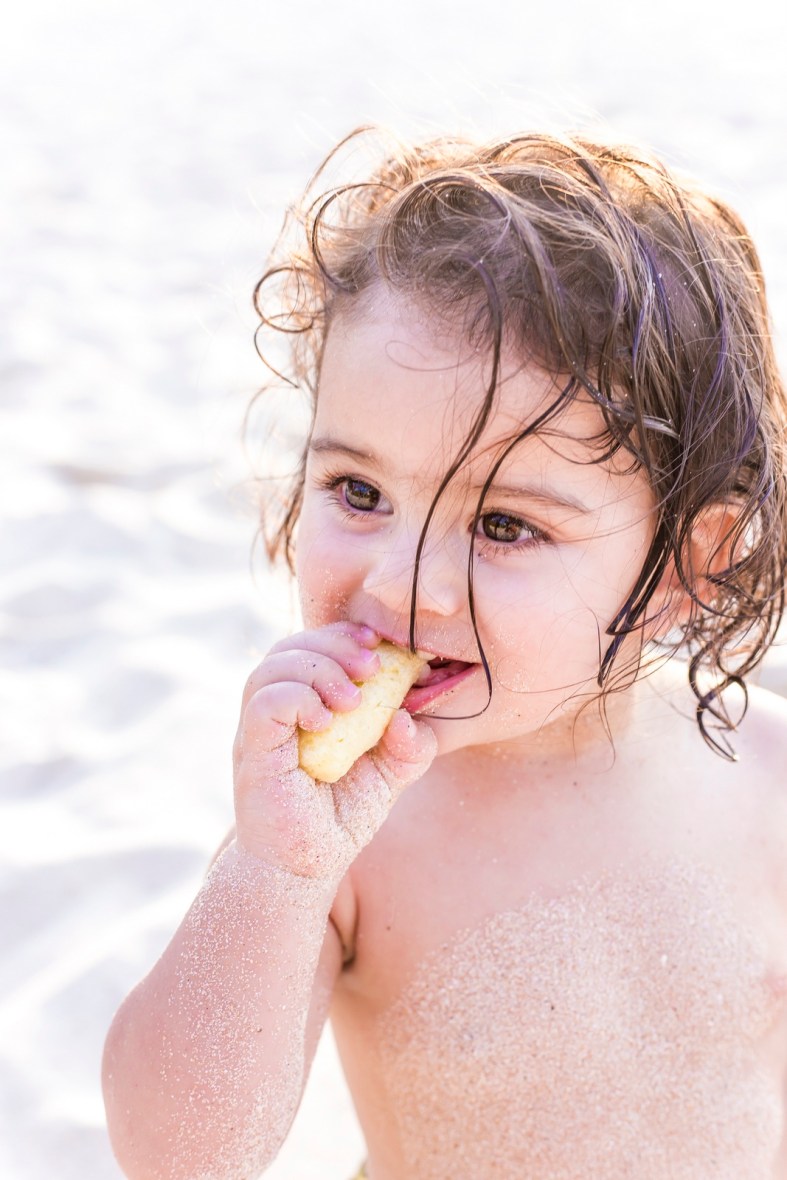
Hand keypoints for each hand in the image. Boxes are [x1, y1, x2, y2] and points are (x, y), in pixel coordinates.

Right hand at [232, 622, 436, 878]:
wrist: (302, 871)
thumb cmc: (338, 820)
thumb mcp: (388, 777)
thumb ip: (409, 747)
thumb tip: (411, 717)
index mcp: (301, 705)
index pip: (311, 646)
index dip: (342, 635)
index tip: (378, 644)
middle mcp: (273, 711)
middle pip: (290, 646)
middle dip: (335, 645)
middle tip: (372, 667)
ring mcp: (258, 731)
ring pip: (273, 666)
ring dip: (320, 669)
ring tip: (353, 700)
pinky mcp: (252, 752)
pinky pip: (264, 703)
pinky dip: (298, 698)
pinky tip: (326, 721)